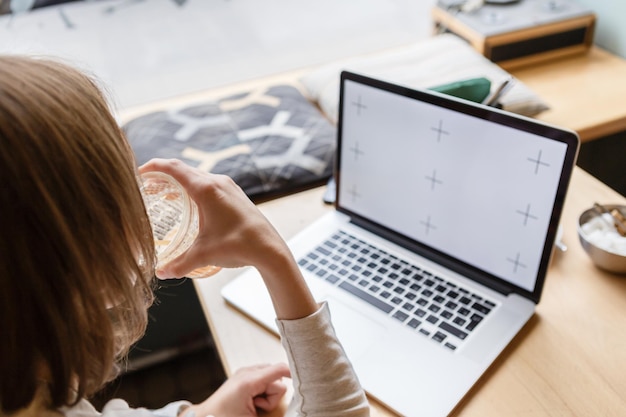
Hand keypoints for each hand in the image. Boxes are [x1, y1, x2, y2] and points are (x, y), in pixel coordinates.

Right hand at [139, 159, 317, 319]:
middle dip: (162, 174)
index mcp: (206, 189)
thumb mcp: (204, 255)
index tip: (137, 172)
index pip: (173, 167)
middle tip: (145, 185)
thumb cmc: (239, 246)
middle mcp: (217, 182)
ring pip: (197, 176)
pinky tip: (188, 204)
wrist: (270, 249)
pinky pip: (208, 184)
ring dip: (179, 181)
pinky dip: (193, 188)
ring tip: (162, 194)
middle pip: (183, 169)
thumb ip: (179, 264)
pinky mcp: (235, 194)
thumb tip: (161, 273)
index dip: (152, 166)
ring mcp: (228, 186)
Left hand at [185, 363, 290, 416]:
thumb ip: (273, 411)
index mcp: (249, 381)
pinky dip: (262, 391)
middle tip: (258, 406)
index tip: (304, 380)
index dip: (294, 374)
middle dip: (273, 395)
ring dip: (267, 394)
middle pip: (277, 379)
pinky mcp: (243, 375)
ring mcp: (245, 372)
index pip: (280, 369)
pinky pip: (263, 379)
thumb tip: (288, 407)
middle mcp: (247, 372)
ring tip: (253, 404)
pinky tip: (251, 399)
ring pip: (271, 379)